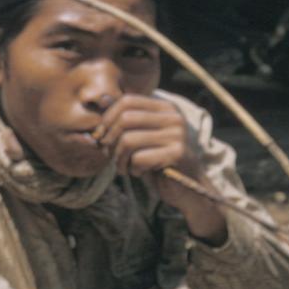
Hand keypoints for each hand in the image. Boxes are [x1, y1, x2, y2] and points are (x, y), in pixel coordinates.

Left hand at [94, 95, 224, 238]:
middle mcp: (174, 117)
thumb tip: (101, 101)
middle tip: (109, 154)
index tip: (102, 136)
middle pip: (125, 118)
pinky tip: (139, 172)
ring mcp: (178, 135)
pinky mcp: (177, 154)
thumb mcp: (143, 135)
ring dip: (119, 158)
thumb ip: (127, 120)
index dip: (108, 118)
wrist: (187, 187)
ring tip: (123, 167)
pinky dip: (132, 169)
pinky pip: (139, 158)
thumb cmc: (158, 160)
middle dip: (110, 139)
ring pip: (128, 140)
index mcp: (166, 108)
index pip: (127, 101)